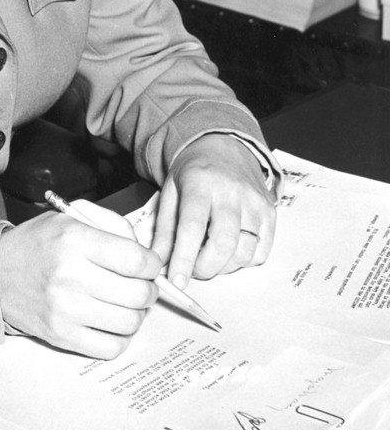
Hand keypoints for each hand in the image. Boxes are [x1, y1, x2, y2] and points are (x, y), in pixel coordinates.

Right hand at [0, 210, 160, 358]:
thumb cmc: (37, 244)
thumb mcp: (70, 218)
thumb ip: (111, 226)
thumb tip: (146, 254)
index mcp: (75, 241)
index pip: (135, 260)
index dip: (152, 264)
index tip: (149, 264)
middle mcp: (71, 276)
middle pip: (138, 294)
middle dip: (148, 289)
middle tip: (140, 285)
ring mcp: (66, 310)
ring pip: (130, 322)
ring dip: (136, 314)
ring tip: (125, 303)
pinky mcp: (62, 336)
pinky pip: (111, 348)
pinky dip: (119, 337)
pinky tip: (111, 321)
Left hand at [151, 134, 276, 289]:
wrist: (223, 148)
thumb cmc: (194, 173)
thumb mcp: (170, 192)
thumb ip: (164, 230)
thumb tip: (158, 263)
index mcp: (200, 182)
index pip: (192, 226)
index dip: (184, 258)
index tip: (177, 281)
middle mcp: (231, 191)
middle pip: (223, 242)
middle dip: (205, 268)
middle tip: (193, 271)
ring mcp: (255, 202)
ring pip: (244, 252)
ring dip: (224, 267)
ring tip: (209, 259)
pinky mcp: (270, 213)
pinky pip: (261, 252)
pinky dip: (243, 262)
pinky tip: (229, 252)